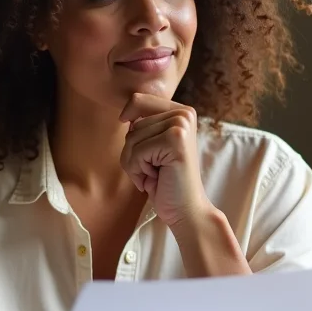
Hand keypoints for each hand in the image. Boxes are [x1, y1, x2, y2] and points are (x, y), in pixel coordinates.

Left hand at [119, 93, 209, 226]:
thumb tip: (126, 116)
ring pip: (132, 138)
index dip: (127, 120)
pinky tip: (154, 180)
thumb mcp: (151, 146)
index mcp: (181, 111)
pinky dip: (138, 171)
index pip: (138, 100)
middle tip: (153, 169)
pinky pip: (136, 152)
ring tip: (154, 175)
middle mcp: (184, 114)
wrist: (185, 210)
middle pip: (133, 124)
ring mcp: (181, 126)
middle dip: (133, 152)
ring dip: (135, 164)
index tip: (136, 145)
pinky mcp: (176, 141)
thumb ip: (142, 126)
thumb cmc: (165, 181)